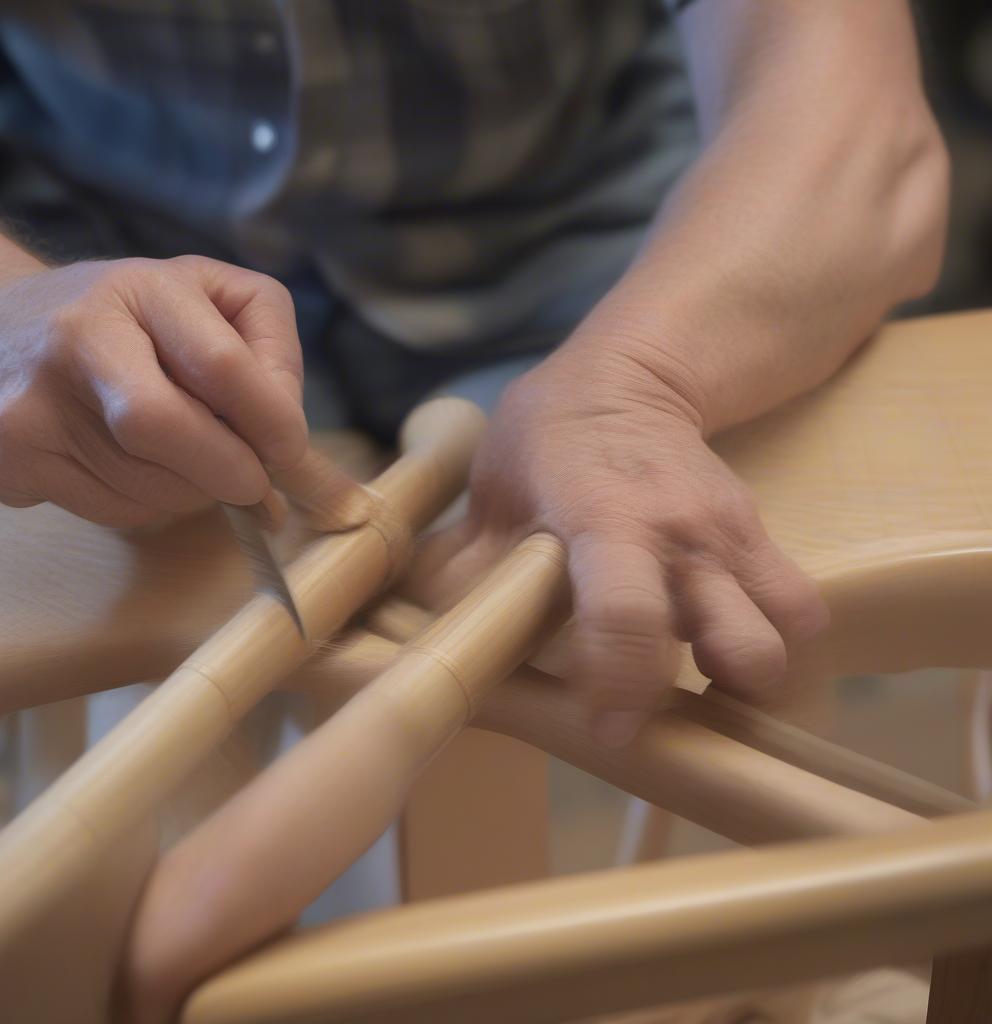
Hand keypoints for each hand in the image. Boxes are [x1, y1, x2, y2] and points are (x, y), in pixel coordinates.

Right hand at [0, 255, 309, 525]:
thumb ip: (270, 355)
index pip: (221, 365)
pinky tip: (133, 465)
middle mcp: (75, 340)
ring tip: (183, 456)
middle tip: (252, 482)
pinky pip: (114, 512)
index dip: (269, 419)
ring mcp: (32, 406)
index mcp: (140, 289)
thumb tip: (294, 453)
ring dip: (193, 490)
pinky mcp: (10, 463)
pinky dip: (147, 503)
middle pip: (169, 429)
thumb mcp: (210, 299)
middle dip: (229, 471)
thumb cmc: (130, 315)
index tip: (288, 448)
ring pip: (149, 488)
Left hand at [413, 335, 828, 746]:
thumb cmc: (546, 437)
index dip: (623, 683)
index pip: (628, 613)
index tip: (612, 727)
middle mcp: (682, 534)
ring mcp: (731, 537)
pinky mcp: (759, 538)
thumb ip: (467, 569)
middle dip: (721, 694)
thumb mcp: (493, 491)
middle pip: (745, 644)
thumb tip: (435, 641)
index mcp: (606, 519)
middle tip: (668, 702)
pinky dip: (775, 639)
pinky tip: (723, 642)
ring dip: (753, 672)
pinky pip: (800, 607)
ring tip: (704, 676)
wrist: (627, 379)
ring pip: (788, 632)